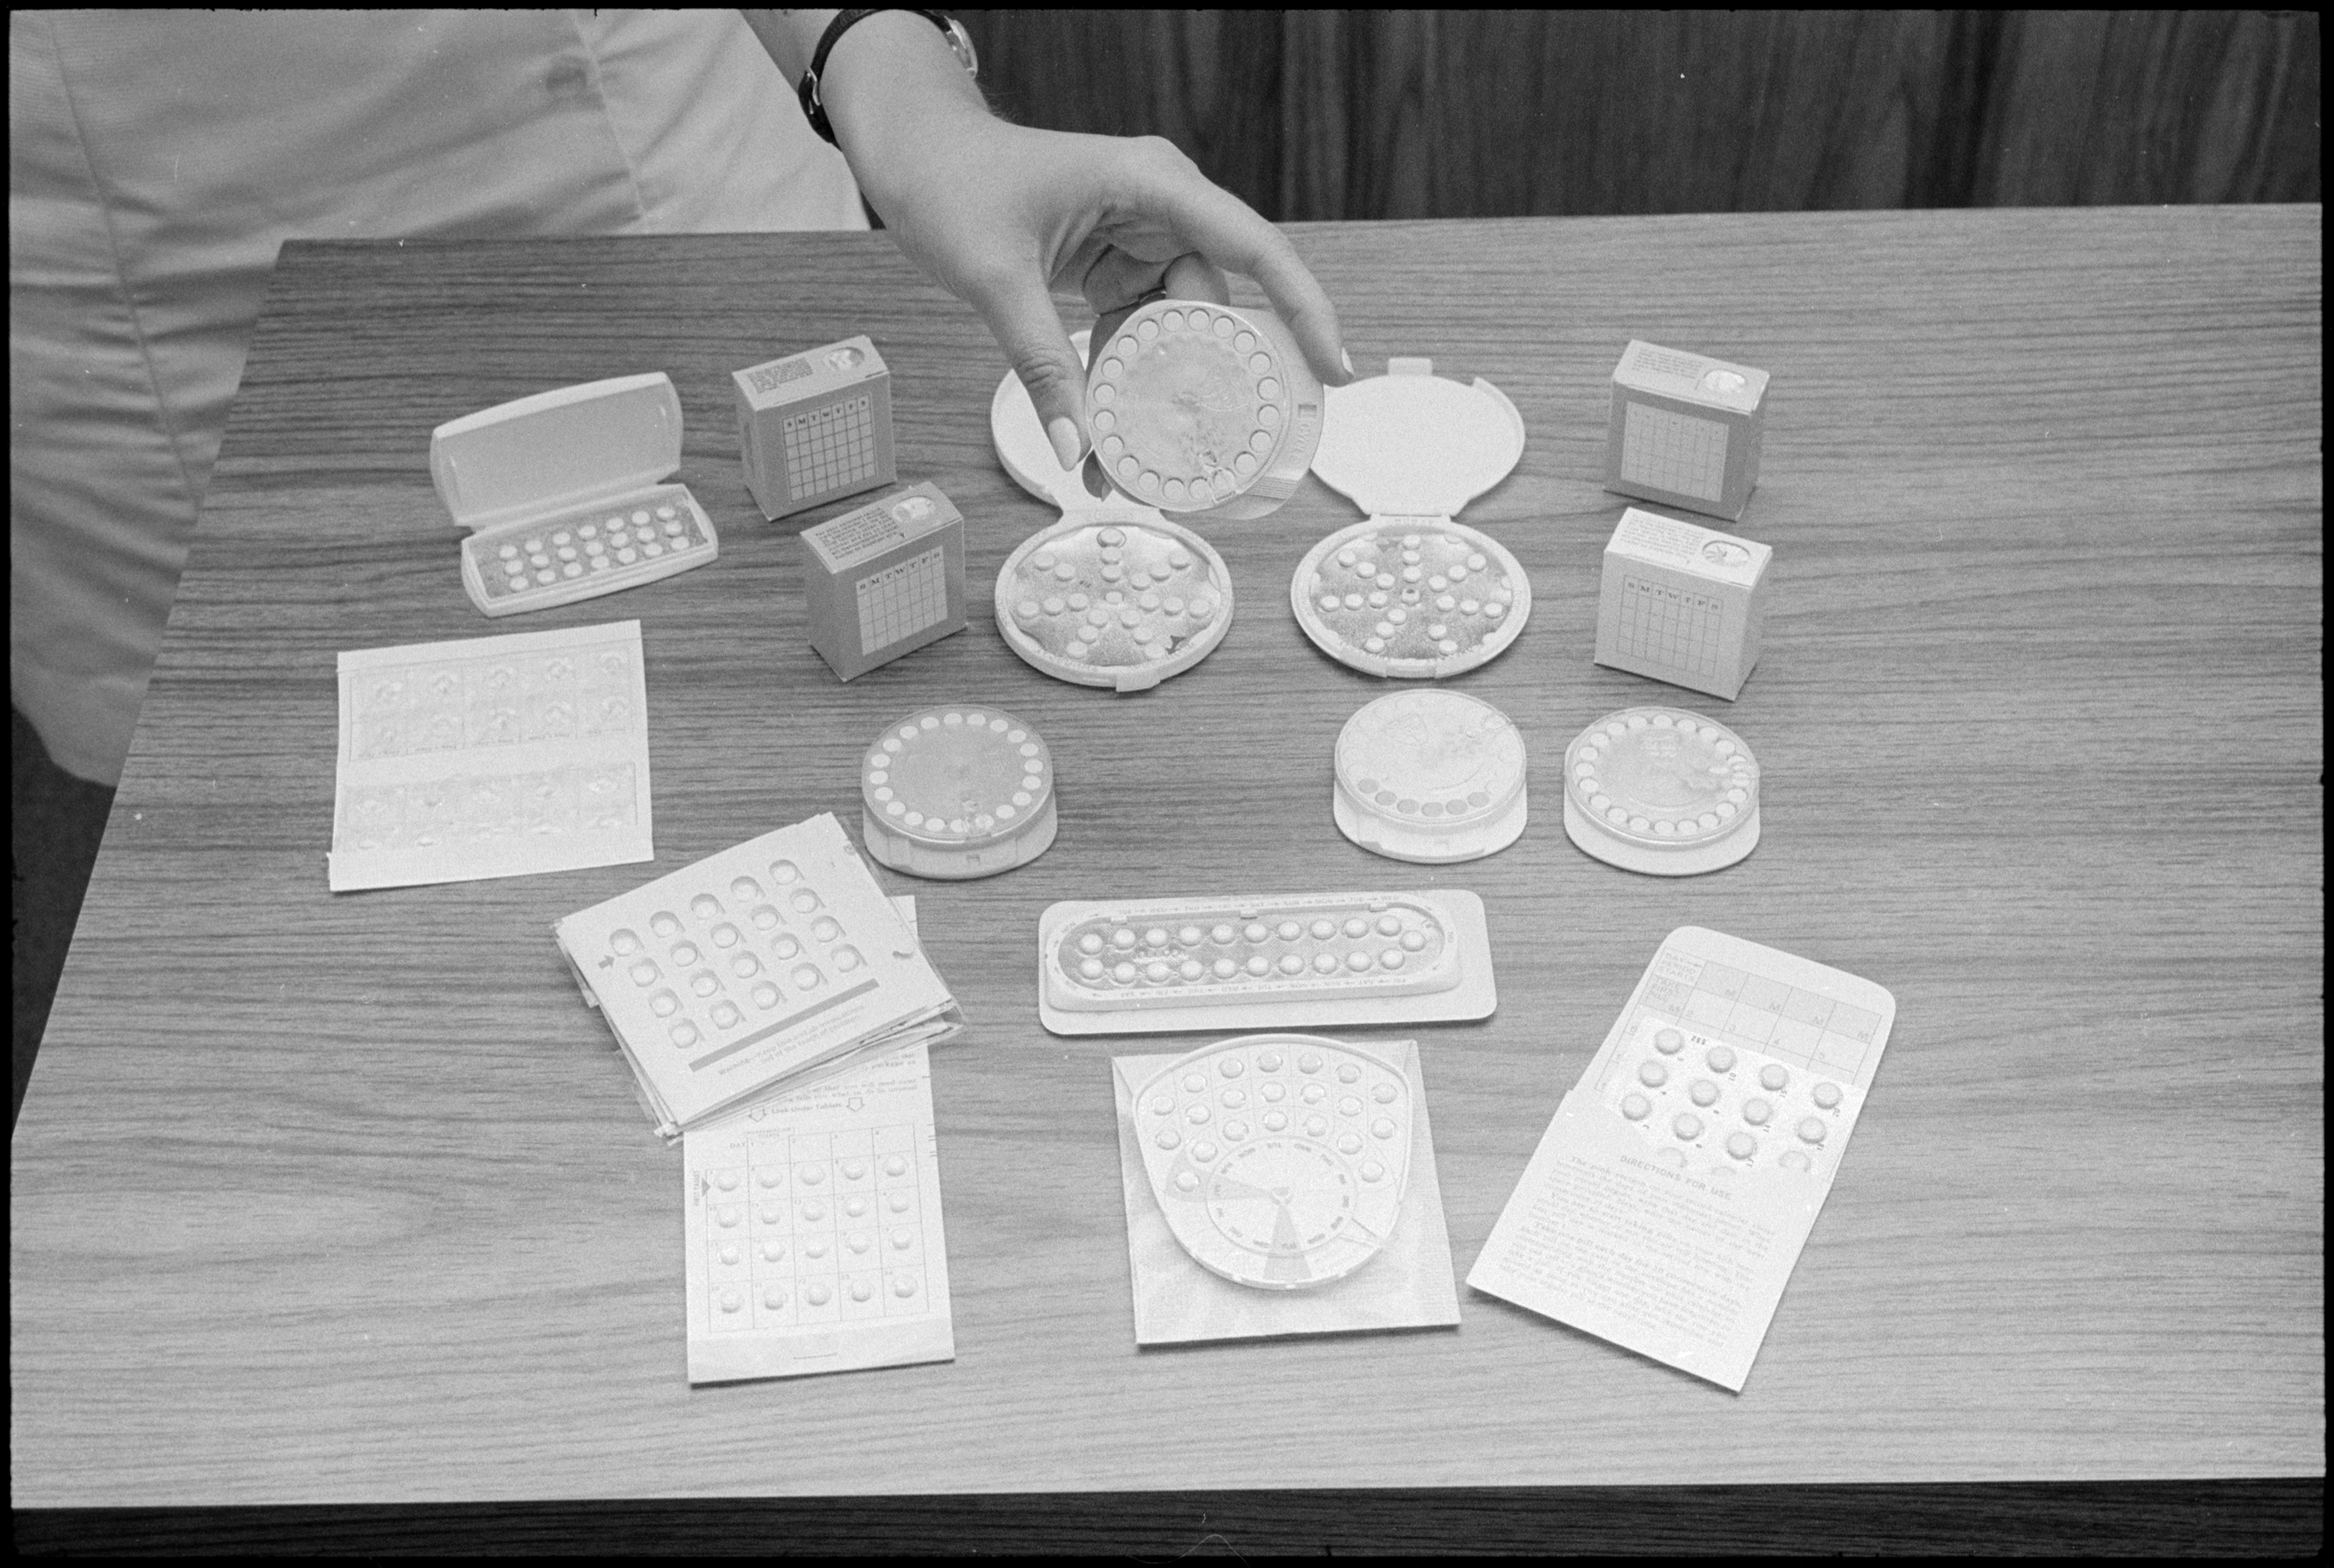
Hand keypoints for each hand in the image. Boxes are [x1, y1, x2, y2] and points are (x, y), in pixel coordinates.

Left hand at [806, 19, 1350, 469]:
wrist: (915, 155)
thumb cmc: (952, 185)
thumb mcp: (995, 278)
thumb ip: (1041, 366)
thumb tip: (1078, 450)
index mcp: (1154, 184)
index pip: (1255, 247)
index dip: (1304, 310)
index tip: (1332, 373)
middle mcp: (1163, 208)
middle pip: (1217, 306)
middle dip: (1211, 387)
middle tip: (1212, 462)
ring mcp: (1142, 240)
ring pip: (1178, 332)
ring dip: (1161, 398)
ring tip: (1141, 468)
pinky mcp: (1117, 269)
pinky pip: (1139, 336)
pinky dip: (1127, 385)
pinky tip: (1111, 440)